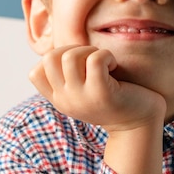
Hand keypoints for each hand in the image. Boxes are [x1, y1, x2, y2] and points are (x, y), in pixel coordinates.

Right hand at [29, 45, 165, 131]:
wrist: (138, 124)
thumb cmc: (113, 98)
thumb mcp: (83, 90)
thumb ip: (68, 76)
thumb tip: (61, 49)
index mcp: (59, 99)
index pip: (34, 73)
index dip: (54, 58)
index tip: (77, 63)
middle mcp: (65, 100)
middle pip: (49, 58)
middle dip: (72, 49)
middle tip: (91, 59)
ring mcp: (81, 98)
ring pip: (70, 57)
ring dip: (90, 51)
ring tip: (104, 63)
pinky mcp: (102, 94)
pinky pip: (95, 60)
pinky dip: (105, 55)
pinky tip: (113, 65)